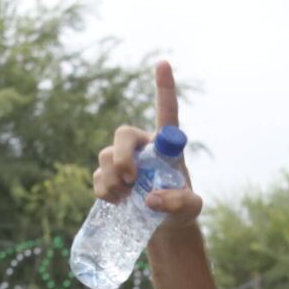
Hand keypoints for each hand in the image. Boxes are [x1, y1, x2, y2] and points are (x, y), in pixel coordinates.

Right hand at [93, 62, 202, 228]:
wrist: (163, 226)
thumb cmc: (182, 209)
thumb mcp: (191, 208)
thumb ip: (179, 202)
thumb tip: (151, 199)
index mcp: (166, 145)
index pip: (165, 112)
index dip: (164, 87)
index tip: (163, 63)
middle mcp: (142, 147)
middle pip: (123, 134)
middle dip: (123, 156)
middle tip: (131, 179)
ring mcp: (122, 160)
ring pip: (107, 156)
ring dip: (114, 179)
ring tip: (127, 197)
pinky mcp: (108, 176)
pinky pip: (98, 176)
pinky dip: (105, 191)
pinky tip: (117, 201)